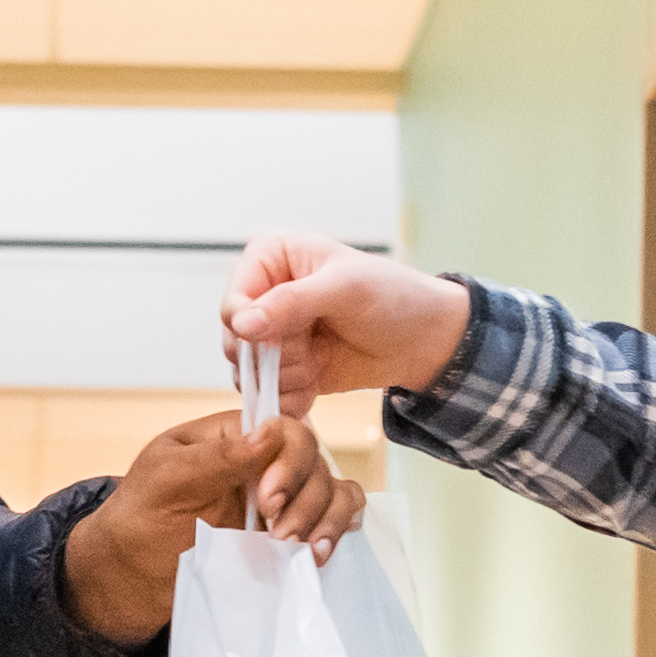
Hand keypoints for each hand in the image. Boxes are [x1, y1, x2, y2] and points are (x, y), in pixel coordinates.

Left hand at [62, 409, 357, 637]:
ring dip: (324, 519)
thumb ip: (217, 455)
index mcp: (234, 438)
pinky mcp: (289, 534)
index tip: (268, 501)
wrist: (133, 576)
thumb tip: (271, 430)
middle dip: (305, 499)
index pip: (286, 430)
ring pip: (332, 491)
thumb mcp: (165, 478)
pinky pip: (333, 518)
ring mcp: (280, 500)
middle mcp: (263, 464)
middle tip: (278, 534)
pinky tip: (317, 553)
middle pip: (315, 462)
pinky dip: (336, 529)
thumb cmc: (140, 519)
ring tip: (298, 550)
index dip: (289, 463)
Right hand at [224, 234, 474, 402]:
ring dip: (287, 377)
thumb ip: (291, 303)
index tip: (273, 338)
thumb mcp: (344, 289)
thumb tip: (242, 324)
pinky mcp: (286, 368)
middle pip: (235, 343)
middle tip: (311, 346)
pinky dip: (292, 398)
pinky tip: (317, 385)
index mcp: (271, 258)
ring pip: (249, 374)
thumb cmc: (391, 297)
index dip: (246, 327)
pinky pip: (268, 396)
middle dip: (274, 355)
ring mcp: (273, 335)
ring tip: (320, 360)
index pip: (233, 300)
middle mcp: (264, 295)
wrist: (422, 339)